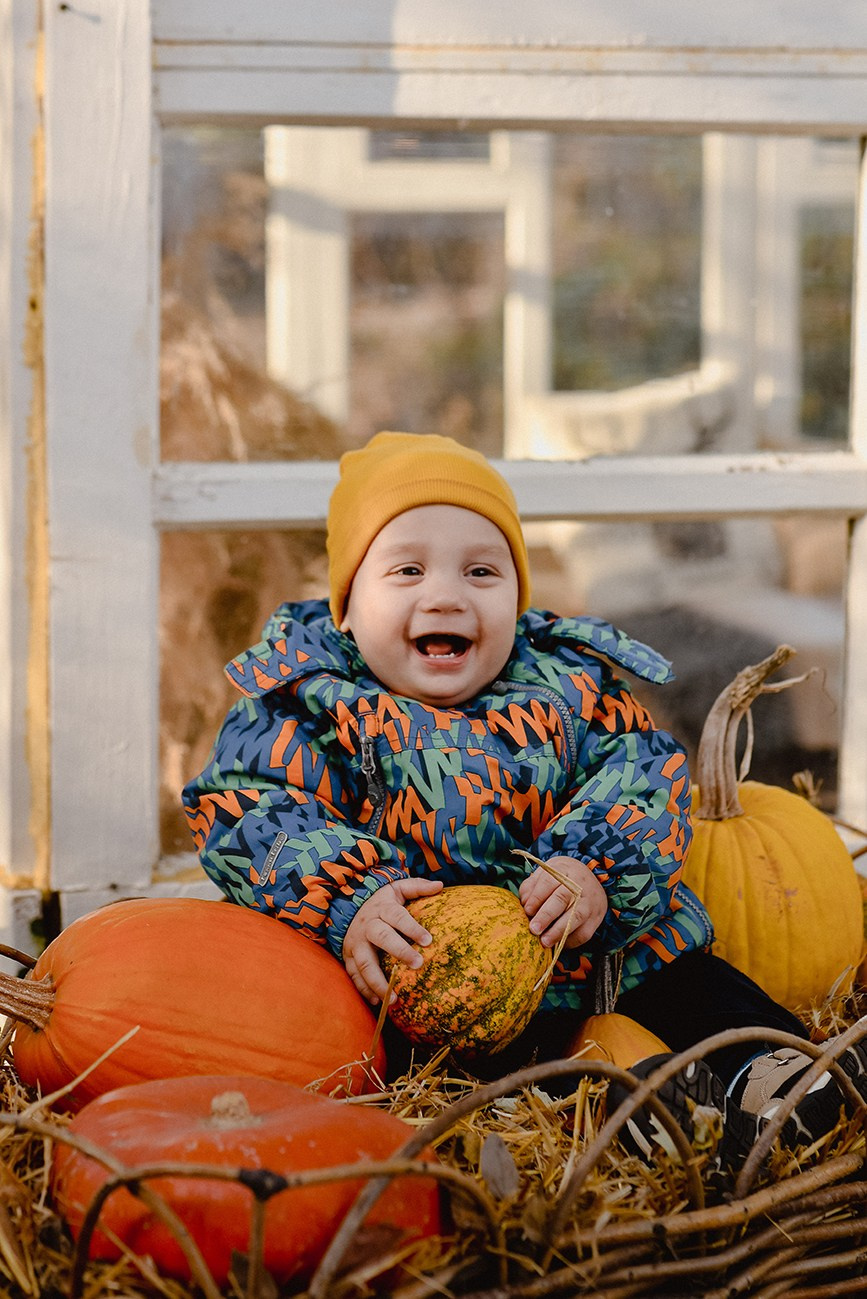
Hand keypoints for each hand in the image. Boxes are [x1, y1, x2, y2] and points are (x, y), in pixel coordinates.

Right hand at [343, 877, 443, 1003]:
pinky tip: (376, 1002)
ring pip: (364, 963)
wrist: (347, 905)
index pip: (398, 917)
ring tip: (395, 998)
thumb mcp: (397, 888)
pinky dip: (363, 989)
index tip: (428, 940)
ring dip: (378, 982)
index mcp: (382, 909)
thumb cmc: (381, 901)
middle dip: (399, 952)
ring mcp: (355, 942)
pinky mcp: (347, 956)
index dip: (412, 928)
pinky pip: (354, 974)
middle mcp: (368, 926)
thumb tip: (440, 885)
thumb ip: (417, 887)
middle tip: (418, 964)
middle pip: (382, 938)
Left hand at [518, 855, 607, 948]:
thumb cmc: (562, 878)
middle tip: (534, 929)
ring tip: (545, 941)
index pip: (548, 882)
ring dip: (559, 931)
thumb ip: (532, 887)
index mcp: (563, 870)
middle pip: (562, 899)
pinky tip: (558, 944)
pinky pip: (584, 933)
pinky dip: (570, 941)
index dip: (537, 897)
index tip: (527, 910)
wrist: (591, 878)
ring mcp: (589, 901)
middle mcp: (579, 884)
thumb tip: (524, 903)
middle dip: (546, 915)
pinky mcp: (596, 918)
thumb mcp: (546, 873)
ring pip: (575, 916)